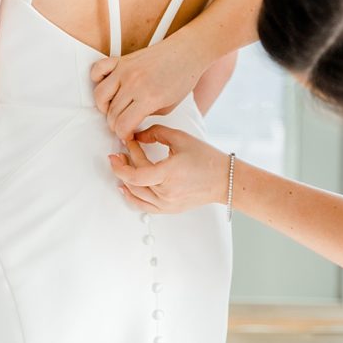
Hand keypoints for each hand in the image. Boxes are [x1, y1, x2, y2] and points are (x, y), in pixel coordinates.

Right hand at [91, 32, 206, 140]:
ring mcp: (126, 70)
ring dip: (104, 107)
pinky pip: (97, 69)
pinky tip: (107, 86)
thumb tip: (132, 122)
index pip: (123, 125)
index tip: (127, 134)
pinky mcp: (122, 60)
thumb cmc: (183, 76)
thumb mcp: (170, 106)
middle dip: (116, 124)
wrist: (188, 51)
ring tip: (114, 109)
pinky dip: (97, 79)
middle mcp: (134, 83)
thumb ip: (148, 116)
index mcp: (149, 98)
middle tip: (123, 124)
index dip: (124, 134)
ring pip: (100, 95)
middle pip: (112, 113)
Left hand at [108, 124, 229, 213]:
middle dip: (123, 166)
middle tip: (118, 154)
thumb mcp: (181, 138)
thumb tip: (137, 136)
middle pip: (134, 182)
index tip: (124, 145)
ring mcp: (167, 204)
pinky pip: (143, 206)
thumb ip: (156, 133)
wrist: (224, 179)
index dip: (125, 159)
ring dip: (125, 180)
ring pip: (136, 195)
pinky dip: (132, 197)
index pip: (135, 172)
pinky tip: (125, 188)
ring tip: (120, 167)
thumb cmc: (206, 158)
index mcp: (168, 174)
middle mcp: (166, 193)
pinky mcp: (169, 209)